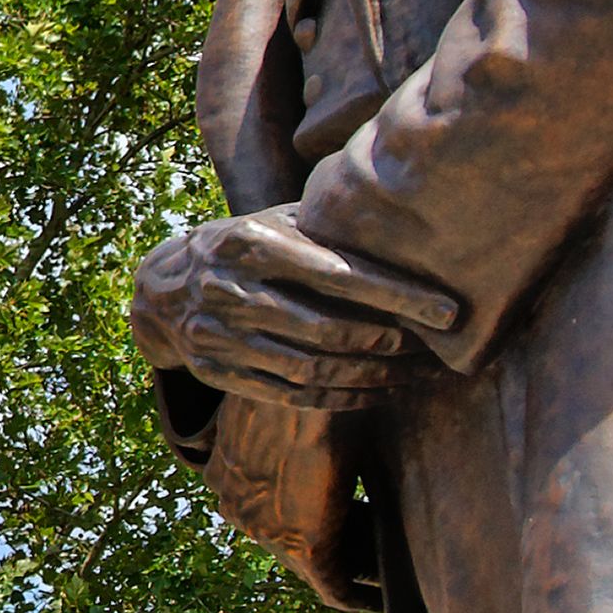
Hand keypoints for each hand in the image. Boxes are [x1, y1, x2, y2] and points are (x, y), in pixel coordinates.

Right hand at [130, 206, 460, 409]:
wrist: (163, 291)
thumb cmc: (243, 247)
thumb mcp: (272, 221)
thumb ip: (325, 224)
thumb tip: (411, 214)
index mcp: (249, 242)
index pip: (337, 273)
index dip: (398, 296)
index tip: (450, 311)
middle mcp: (230, 290)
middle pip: (327, 328)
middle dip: (392, 342)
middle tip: (441, 349)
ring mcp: (219, 337)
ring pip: (313, 367)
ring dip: (375, 376)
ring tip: (418, 374)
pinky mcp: (218, 374)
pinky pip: (293, 395)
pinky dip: (344, 398)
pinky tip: (380, 391)